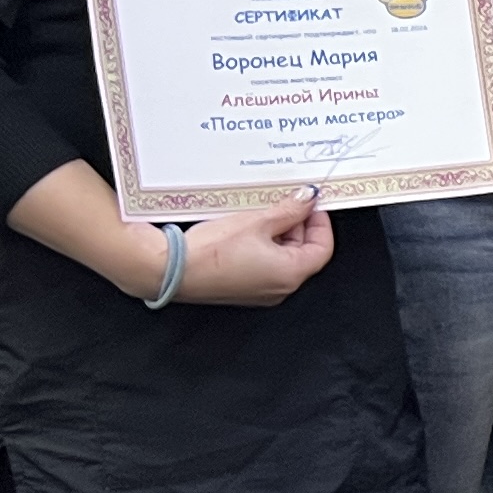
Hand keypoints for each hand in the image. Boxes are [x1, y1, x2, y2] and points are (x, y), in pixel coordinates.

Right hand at [171, 187, 334, 306]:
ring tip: (262, 212)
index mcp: (291, 275)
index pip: (322, 248)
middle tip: (285, 202)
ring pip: (281, 257)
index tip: (310, 204)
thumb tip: (307, 201)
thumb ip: (289, 211)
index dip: (319, 222)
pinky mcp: (241, 288)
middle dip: (297, 225)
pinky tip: (247, 227)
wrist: (170, 270)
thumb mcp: (257, 222)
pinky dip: (261, 245)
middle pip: (303, 252)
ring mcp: (260, 291)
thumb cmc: (210, 252)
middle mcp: (280, 289)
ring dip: (277, 233)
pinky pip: (262, 264)